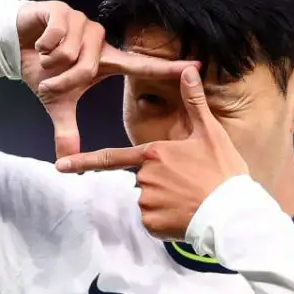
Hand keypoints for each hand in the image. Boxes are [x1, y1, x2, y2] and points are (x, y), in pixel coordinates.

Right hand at [16, 0, 197, 157]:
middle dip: (64, 79)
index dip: (169, 67)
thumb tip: (66, 162)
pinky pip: (57, 35)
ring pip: (71, 52)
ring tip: (46, 57)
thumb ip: (67, 130)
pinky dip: (43, 45)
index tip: (197, 66)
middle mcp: (100, 39)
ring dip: (52, 62)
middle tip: (51, 80)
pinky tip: (40, 42)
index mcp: (106, 60)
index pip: (142, 64)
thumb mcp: (57, 102)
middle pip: (87, 67)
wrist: (15, 44)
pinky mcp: (63, 10)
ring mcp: (83, 22)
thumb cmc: (43, 70)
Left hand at [55, 67, 249, 239]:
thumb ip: (194, 101)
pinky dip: (166, 221)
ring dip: (164, 202)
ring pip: (148, 201)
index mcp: (153, 154)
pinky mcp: (153, 224)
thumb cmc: (222, 171)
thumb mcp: (210, 133)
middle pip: (142, 179)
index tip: (61, 166)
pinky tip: (185, 215)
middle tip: (189, 184)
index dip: (84, 161)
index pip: (111, 158)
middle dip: (160, 182)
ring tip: (191, 200)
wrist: (233, 213)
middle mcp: (144, 177)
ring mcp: (147, 202)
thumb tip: (188, 69)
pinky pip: (153, 221)